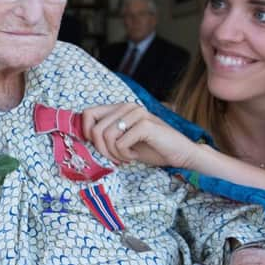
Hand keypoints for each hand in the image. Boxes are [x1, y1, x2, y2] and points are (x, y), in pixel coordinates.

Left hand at [81, 103, 197, 168]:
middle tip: (115, 158)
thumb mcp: (124, 140)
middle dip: (101, 149)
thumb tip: (83, 137)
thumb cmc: (151, 148)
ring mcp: (137, 113)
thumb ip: (107, 134)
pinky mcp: (145, 125)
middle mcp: (127, 106)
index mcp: (120, 108)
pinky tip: (135, 155)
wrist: (180, 154)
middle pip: (95, 129)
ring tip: (126, 157)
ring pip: (106, 136)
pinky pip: (120, 143)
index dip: (87, 133)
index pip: (88, 113)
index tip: (100, 147)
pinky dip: (125, 155)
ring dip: (114, 154)